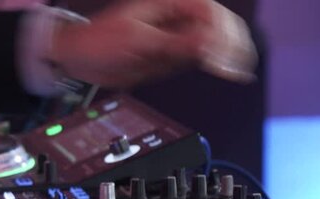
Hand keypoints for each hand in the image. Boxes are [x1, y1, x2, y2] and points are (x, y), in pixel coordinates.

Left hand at [50, 0, 256, 86]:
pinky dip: (214, 63)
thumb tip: (208, 44)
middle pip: (216, 24)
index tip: (228, 50)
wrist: (78, 58)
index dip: (223, 29)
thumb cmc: (99, 41)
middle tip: (241, 61)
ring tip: (239, 68)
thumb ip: (175, 43)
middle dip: (231, 40)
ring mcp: (174, 37)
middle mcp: (174, 19)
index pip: (208, 11)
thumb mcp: (138, 41)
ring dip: (227, 52)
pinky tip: (228, 70)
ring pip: (211, 41)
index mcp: (168, 4)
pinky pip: (198, 57)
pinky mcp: (170, 55)